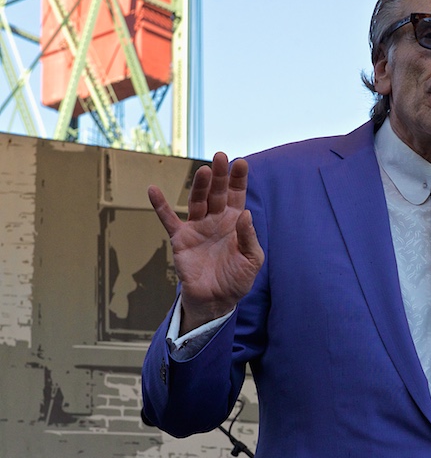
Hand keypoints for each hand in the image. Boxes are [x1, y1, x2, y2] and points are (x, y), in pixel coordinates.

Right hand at [148, 152, 264, 332]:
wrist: (216, 301)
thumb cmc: (237, 279)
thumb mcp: (252, 260)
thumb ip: (248, 238)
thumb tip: (246, 214)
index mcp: (235, 221)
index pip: (237, 195)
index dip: (238, 180)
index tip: (240, 163)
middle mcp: (216, 219)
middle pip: (217, 193)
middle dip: (219, 176)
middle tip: (221, 157)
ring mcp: (197, 227)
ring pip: (197, 201)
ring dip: (199, 186)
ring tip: (203, 171)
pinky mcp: (181, 239)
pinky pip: (168, 220)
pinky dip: (160, 205)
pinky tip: (153, 189)